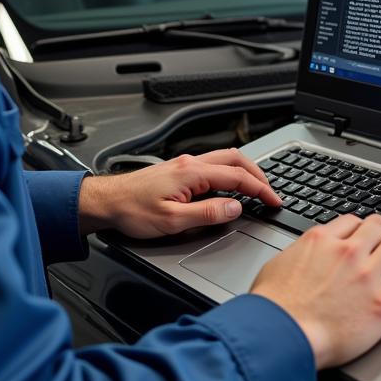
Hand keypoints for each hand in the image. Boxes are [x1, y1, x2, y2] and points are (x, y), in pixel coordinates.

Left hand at [78, 149, 281, 238]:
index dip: (260, 189)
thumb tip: (235, 209)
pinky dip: (230, 172)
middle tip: (271, 192)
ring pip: (224, 159)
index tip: (274, 200)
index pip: (237, 177)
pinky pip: (213, 164)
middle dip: (258, 174)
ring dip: (245, 171)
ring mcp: (184, 164)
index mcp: (192, 172)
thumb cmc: (132, 211)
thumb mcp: (172, 221)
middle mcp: (190, 163)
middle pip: (235, 160)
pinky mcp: (178, 169)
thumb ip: (207, 214)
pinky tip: (230, 184)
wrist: (106, 202)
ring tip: (257, 187)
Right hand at [250, 214, 380, 368]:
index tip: (364, 237)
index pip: (352, 221)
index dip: (360, 229)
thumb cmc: (275, 307)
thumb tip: (305, 254)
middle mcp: (348, 252)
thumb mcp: (279, 264)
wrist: (281, 336)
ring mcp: (368, 276)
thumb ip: (299, 253)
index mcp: (321, 240)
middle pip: (379, 225)